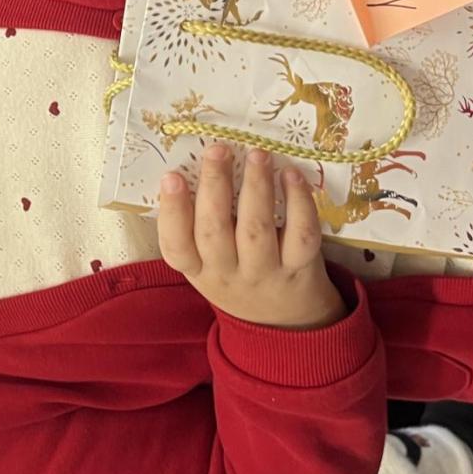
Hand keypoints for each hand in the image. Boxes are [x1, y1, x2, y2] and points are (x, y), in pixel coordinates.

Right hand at [158, 145, 345, 329]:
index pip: (176, 246)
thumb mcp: (209, 263)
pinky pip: (301, 234)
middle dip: (215, 187)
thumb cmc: (239, 275)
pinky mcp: (300, 268)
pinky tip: (291, 175)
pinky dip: (298, 202)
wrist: (285, 323)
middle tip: (218, 150)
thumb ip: (199, 226)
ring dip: (256, 188)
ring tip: (257, 155)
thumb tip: (196, 166)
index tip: (172, 176)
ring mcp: (265, 273)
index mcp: (198, 269)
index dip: (172, 212)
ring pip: (257, 230)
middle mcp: (228, 274)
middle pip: (215, 232)